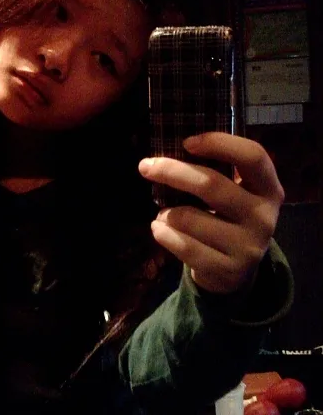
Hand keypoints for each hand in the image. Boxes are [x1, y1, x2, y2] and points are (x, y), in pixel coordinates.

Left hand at [138, 132, 284, 293]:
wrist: (234, 272)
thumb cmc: (226, 219)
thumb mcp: (234, 194)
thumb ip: (215, 172)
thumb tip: (170, 152)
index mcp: (268, 188)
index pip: (253, 156)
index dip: (220, 143)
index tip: (187, 142)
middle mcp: (264, 216)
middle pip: (211, 185)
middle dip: (172, 172)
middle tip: (146, 167)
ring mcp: (249, 246)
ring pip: (189, 219)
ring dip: (166, 213)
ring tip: (163, 215)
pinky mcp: (229, 271)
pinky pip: (184, 246)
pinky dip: (163, 234)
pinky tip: (159, 229)